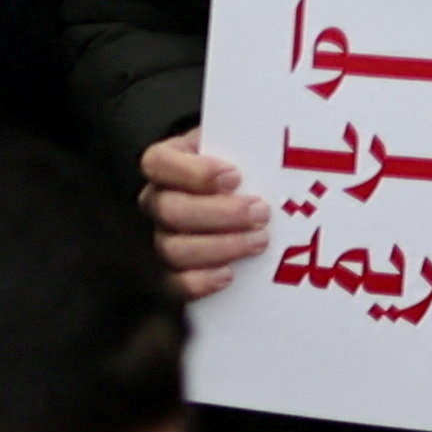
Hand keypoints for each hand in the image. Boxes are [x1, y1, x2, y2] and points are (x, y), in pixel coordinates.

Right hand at [142, 129, 268, 298]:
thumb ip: (244, 146)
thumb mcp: (238, 147)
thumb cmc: (240, 171)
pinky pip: (173, 285)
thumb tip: (274, 151)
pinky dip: (200, 282)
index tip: (235, 176)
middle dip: (219, 214)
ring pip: (172, 248)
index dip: (194, 172)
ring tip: (259, 240)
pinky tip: (230, 275)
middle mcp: (156, 202)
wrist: (242, 203)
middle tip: (260, 212)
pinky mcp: (172, 275)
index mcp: (165, 164)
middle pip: (169, 210)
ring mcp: (161, 239)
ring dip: (220, 246)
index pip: (158, 163)